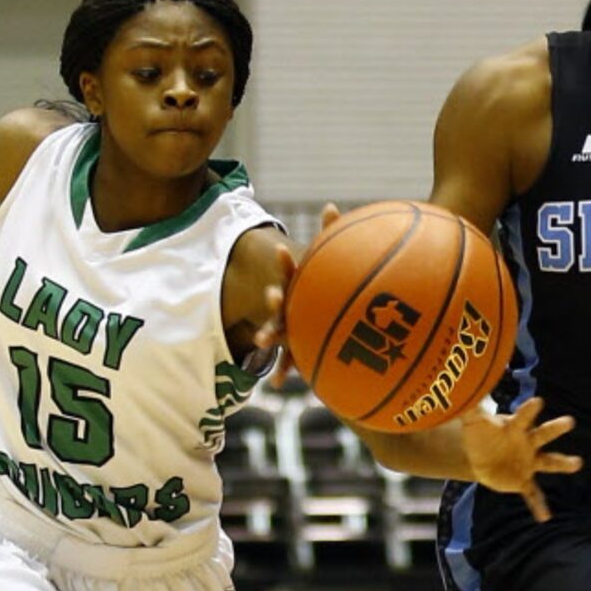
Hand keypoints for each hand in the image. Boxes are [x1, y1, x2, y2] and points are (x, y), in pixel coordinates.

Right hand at [253, 202, 339, 387]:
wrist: (315, 314)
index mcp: (299, 285)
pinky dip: (282, 372)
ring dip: (268, 334)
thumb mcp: (325, 264)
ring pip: (276, 331)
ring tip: (260, 340)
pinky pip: (287, 362)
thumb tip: (330, 205)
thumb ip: (330, 235)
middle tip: (272, 294)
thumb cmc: (323, 285)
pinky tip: (276, 385)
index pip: (291, 270)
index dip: (286, 260)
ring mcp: (288, 326)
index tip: (280, 250)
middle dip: (274, 298)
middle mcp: (289, 305)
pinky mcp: (293, 347)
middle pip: (279, 300)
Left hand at [461, 397, 580, 522]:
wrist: (481, 457)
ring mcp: (529, 462)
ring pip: (549, 462)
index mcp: (516, 427)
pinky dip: (538, 505)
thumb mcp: (474, 423)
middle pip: (544, 434)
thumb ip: (470, 409)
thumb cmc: (481, 435)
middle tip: (569, 421)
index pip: (524, 417)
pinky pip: (533, 494)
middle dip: (555, 428)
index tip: (539, 401)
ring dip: (563, 463)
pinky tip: (545, 517)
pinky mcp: (523, 481)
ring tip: (577, 463)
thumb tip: (464, 393)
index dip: (530, 410)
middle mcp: (527, 443)